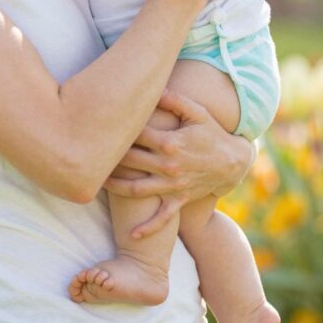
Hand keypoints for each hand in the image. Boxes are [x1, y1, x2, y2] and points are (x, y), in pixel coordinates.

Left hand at [103, 88, 254, 237]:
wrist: (233, 162)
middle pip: (130, 160)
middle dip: (109, 156)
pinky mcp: (179, 199)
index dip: (118, 128)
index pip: (136, 134)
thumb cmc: (213, 133)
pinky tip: (132, 235)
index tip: (101, 123)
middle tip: (89, 151)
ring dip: (115, 187)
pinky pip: (162, 217)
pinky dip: (147, 228)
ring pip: (136, 189)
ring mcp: (173, 185)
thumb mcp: (198, 113)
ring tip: (96, 182)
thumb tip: (154, 88)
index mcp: (170, 142)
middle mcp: (168, 165)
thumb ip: (175, 100)